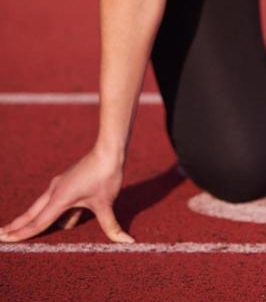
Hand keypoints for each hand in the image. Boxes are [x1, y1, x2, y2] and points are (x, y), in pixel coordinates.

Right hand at [0, 146, 132, 243]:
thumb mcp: (107, 203)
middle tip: (0, 236)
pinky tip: (58, 220)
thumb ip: (112, 226)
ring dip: (29, 218)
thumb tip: (127, 241)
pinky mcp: (66, 182)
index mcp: (60, 198)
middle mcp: (55, 191)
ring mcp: (59, 185)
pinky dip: (47, 212)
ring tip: (14, 228)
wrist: (109, 150)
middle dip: (16, 226)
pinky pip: (53, 202)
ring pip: (40, 207)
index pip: (38, 222)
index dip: (22, 234)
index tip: (6, 240)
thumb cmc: (106, 175)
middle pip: (31, 214)